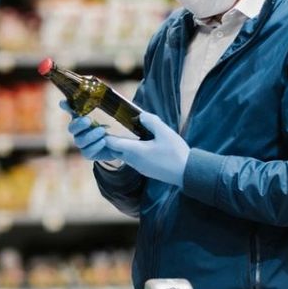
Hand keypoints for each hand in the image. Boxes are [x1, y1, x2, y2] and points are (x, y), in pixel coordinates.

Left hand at [62, 102, 188, 186]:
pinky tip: (134, 142)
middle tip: (105, 126)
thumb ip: (151, 122)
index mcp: (135, 150)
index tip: (101, 124)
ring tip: (118, 132)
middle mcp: (132, 160)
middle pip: (113, 149)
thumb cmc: (176, 153)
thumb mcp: (165, 132)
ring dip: (118, 144)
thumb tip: (140, 115)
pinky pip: (129, 158)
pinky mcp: (143, 169)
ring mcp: (137, 166)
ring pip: (121, 154)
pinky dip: (126, 150)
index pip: (110, 142)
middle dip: (108, 139)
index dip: (103, 134)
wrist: (187, 173)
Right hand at [62, 102, 119, 162]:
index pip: (70, 110)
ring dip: (90, 135)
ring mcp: (81, 143)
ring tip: (102, 131)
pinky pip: (87, 151)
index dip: (66, 106)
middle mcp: (78, 131)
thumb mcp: (113, 117)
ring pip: (80, 140)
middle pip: (72, 128)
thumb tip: (114, 91)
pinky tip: (104, 141)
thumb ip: (109, 107)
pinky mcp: (87, 153)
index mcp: (82, 118)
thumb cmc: (114, 128)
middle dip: (79, 124)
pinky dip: (95, 146)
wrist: (118, 146)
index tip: (63, 102)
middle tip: (88, 120)